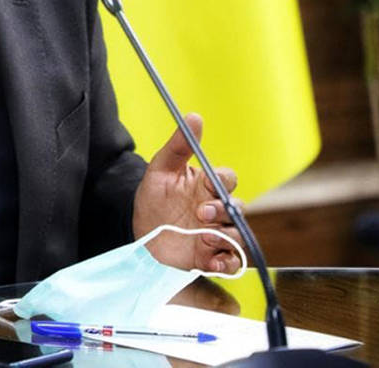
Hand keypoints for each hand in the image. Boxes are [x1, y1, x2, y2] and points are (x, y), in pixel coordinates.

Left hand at [131, 113, 243, 273]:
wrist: (139, 235)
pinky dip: (228, 262)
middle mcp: (216, 210)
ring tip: (203, 237)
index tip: (209, 184)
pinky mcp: (212, 256)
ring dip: (227, 237)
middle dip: (223, 210)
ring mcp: (217, 233)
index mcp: (206, 187)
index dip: (223, 182)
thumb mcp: (160, 171)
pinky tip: (213, 260)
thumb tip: (194, 116)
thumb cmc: (152, 200)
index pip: (227, 179)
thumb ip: (177, 146)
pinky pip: (232, 262)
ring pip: (239, 234)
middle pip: (237, 207)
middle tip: (201, 213)